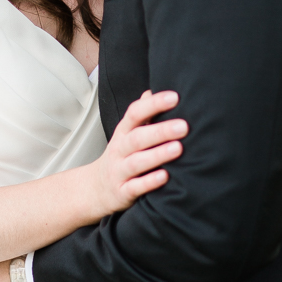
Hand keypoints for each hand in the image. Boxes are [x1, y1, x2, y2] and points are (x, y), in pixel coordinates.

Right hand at [87, 89, 186, 218]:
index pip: (135, 113)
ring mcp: (119, 171)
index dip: (154, 104)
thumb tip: (155, 90)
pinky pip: (135, 187)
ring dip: (158, 155)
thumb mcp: (128, 133)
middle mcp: (120, 149)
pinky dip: (150, 182)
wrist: (96, 188)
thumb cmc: (122, 155)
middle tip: (184, 126)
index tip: (175, 97)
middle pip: (138, 137)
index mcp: (124, 131)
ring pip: (137, 162)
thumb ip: (143, 113)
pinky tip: (166, 176)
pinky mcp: (122, 192)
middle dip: (161, 131)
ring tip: (178, 148)